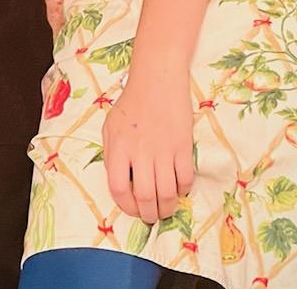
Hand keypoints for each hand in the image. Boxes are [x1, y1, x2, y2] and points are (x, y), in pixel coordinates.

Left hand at [103, 71, 194, 223]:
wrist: (157, 79)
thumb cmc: (131, 102)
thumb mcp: (110, 126)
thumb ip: (112, 153)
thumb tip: (120, 181)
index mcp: (118, 146)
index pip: (118, 188)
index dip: (125, 205)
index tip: (132, 210)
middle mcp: (139, 151)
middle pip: (144, 196)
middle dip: (149, 213)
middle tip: (152, 216)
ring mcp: (163, 150)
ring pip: (167, 192)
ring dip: (167, 207)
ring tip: (165, 209)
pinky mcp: (183, 146)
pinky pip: (185, 179)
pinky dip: (183, 190)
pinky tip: (179, 189)